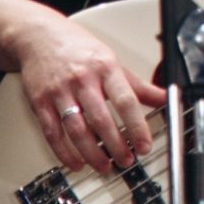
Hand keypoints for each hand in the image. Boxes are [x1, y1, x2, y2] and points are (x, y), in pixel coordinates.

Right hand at [0, 0, 167, 173]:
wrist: (38, 37)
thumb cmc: (78, 49)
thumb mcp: (113, 60)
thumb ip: (137, 84)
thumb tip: (166, 97)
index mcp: (105, 68)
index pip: (126, 101)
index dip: (137, 126)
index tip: (144, 145)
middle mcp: (82, 80)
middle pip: (101, 118)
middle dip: (115, 144)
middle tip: (126, 160)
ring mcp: (59, 92)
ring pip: (76, 128)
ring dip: (91, 152)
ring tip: (104, 166)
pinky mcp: (39, 102)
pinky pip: (52, 132)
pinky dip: (64, 151)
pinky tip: (75, 162)